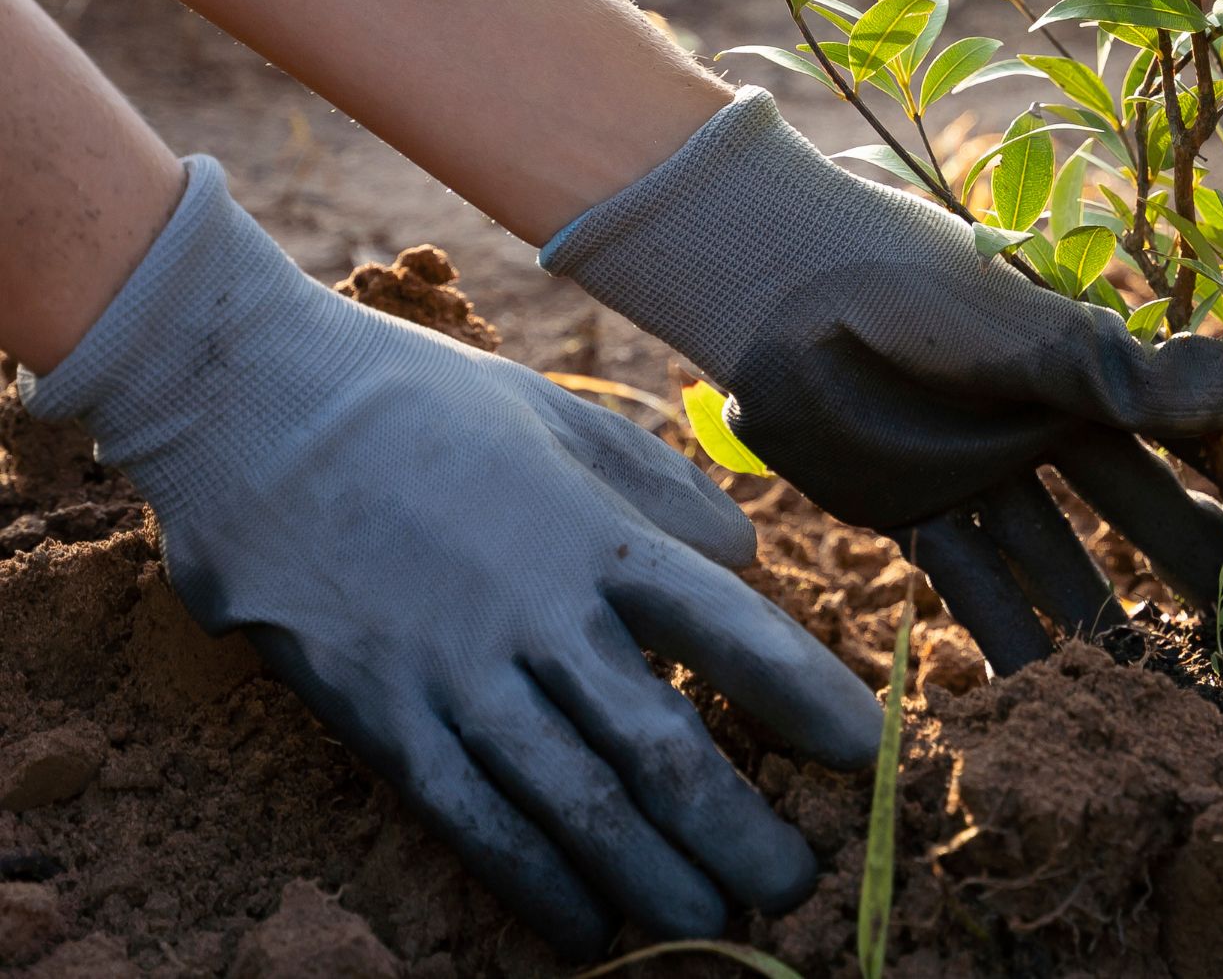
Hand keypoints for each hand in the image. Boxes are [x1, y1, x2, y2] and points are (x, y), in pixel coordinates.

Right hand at [23, 159, 881, 958]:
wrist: (254, 404)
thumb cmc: (422, 402)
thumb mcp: (560, 418)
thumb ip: (659, 489)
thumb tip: (747, 556)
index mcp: (596, 536)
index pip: (731, 629)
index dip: (805, 697)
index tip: (862, 751)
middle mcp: (538, 614)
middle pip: (663, 745)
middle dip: (739, 827)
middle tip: (797, 880)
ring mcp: (456, 672)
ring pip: (577, 803)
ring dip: (655, 874)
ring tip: (717, 921)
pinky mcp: (381, 714)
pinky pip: (472, 819)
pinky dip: (536, 881)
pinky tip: (587, 926)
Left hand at [547, 88, 1222, 669]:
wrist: (778, 289)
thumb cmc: (917, 291)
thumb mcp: (1036, 339)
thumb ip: (1142, 377)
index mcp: (1083, 371)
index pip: (1178, 436)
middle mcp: (1040, 423)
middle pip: (1127, 509)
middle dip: (1177, 569)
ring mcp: (977, 471)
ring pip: (1052, 559)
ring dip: (1094, 622)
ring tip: (1143, 696)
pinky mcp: (910, 510)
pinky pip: (969, 584)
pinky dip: (1003, 638)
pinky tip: (1038, 699)